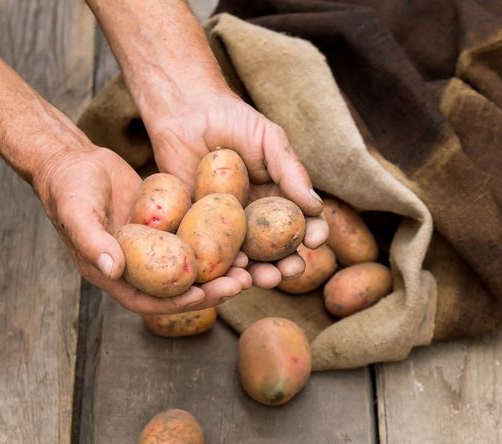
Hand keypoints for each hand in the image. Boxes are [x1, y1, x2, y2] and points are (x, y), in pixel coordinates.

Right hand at [33, 144, 249, 313]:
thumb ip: (91, 241)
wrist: (74, 160)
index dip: (176, 302)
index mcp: (112, 273)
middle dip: (210, 290)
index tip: (204, 295)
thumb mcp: (77, 211)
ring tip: (248, 267)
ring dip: (218, 270)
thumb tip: (112, 270)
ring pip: (189, 266)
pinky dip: (213, 242)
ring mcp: (152, 247)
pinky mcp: (164, 227)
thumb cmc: (68, 186)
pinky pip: (191, 239)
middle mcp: (135, 265)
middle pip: (177, 288)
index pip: (147, 299)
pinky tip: (239, 238)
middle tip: (241, 283)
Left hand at [145, 88, 329, 287]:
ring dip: (257, 273)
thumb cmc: (232, 120)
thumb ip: (291, 171)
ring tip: (264, 279)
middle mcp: (254, 216)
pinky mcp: (197, 227)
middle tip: (290, 271)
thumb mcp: (269, 140)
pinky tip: (232, 271)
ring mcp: (226, 225)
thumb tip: (315, 206)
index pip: (300, 222)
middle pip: (275, 250)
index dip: (312, 234)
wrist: (185, 111)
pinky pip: (211, 252)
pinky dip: (223, 267)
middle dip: (286, 265)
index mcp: (277, 197)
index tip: (316, 241)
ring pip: (246, 258)